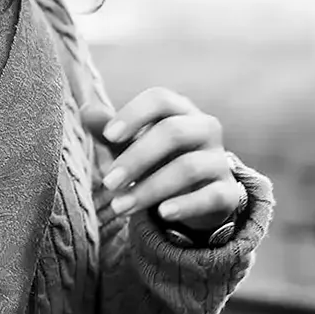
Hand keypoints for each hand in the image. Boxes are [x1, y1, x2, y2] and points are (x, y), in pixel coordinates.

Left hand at [82, 89, 244, 232]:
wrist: (196, 198)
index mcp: (180, 111)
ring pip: (188, 167)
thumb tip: (86, 111)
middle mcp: (205, 128)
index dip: (134, 114)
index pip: (160, 99)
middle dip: (136, 158)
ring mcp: (220, 160)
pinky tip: (163, 214)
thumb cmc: (157, 162)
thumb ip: (108, 131)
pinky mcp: (228, 192)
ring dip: (149, 188)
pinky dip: (185, 205)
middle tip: (108, 182)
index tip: (108, 136)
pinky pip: (211, 196)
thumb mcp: (130, 146)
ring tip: (120, 206)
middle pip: (173, 132)